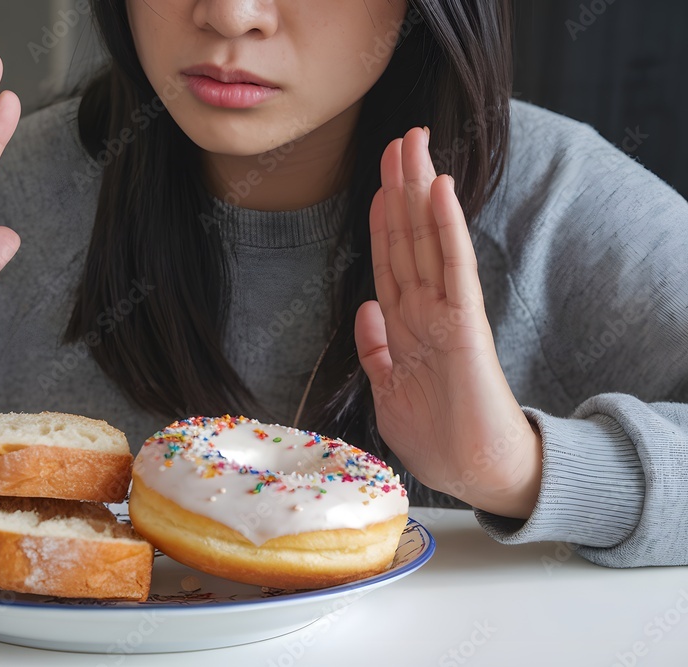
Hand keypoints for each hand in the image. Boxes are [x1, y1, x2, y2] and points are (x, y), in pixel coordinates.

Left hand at [354, 127, 541, 518]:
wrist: (477, 473)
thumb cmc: (437, 437)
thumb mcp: (388, 392)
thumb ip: (375, 350)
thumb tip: (366, 308)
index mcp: (403, 326)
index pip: (390, 260)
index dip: (383, 218)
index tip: (379, 180)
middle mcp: (424, 311)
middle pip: (409, 237)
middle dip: (402, 187)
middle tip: (401, 138)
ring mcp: (446, 313)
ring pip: (428, 239)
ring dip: (420, 190)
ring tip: (415, 145)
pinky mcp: (466, 324)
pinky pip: (455, 267)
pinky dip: (446, 228)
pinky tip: (442, 190)